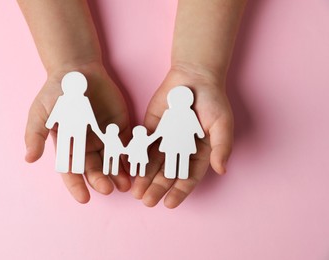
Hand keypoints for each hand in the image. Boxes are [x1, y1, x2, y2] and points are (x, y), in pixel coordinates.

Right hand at [25, 62, 131, 202]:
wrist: (78, 70)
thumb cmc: (56, 92)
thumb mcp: (41, 112)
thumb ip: (36, 135)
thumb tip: (29, 159)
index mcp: (68, 146)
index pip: (72, 171)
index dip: (77, 185)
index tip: (84, 198)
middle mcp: (88, 145)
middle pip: (95, 168)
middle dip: (101, 180)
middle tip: (109, 189)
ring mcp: (105, 137)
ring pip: (113, 161)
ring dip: (119, 173)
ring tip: (126, 184)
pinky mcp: (121, 127)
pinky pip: (127, 144)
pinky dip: (131, 155)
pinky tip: (136, 165)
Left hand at [131, 66, 233, 207]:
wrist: (194, 76)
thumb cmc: (213, 101)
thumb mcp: (222, 125)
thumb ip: (221, 147)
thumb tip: (221, 170)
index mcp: (199, 153)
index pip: (188, 177)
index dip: (179, 191)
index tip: (169, 203)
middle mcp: (180, 150)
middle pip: (167, 174)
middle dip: (157, 188)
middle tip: (146, 201)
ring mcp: (165, 140)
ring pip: (153, 163)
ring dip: (144, 178)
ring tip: (136, 192)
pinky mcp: (151, 129)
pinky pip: (143, 145)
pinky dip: (137, 157)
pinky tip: (130, 169)